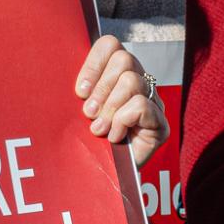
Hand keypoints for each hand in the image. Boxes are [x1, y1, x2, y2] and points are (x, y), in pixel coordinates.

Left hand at [74, 34, 167, 165]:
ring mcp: (153, 102)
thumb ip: (76, 91)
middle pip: (124, 59)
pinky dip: (123, 121)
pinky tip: (116, 136)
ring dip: (110, 107)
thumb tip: (63, 73)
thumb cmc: (86, 143)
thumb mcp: (75, 111)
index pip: (111, 45)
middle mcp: (138, 83)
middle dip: (101, 88)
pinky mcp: (161, 124)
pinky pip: (141, 105)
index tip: (80, 91)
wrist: (102, 179)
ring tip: (98, 128)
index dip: (94, 63)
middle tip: (88, 113)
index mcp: (116, 75)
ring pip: (132, 81)